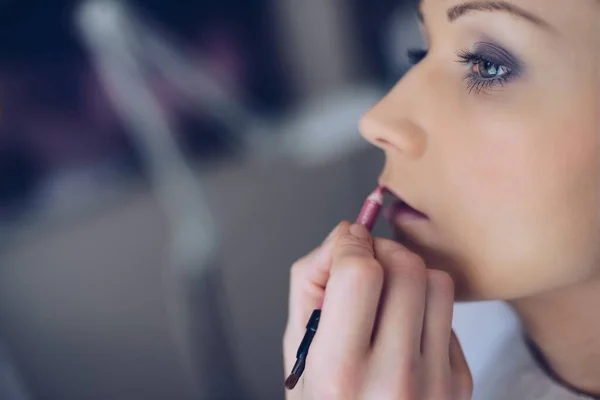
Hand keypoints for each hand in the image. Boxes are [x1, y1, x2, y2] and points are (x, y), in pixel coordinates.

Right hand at [283, 222, 472, 399]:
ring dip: (409, 274)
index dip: (350, 244)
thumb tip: (343, 237)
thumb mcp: (298, 357)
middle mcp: (393, 380)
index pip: (360, 275)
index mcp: (339, 374)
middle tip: (367, 262)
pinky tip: (404, 329)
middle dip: (382, 251)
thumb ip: (310, 287)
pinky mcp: (460, 384)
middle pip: (406, 268)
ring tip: (387, 294)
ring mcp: (435, 384)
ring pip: (437, 282)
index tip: (346, 241)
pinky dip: (425, 308)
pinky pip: (450, 315)